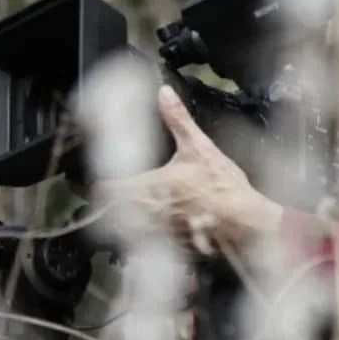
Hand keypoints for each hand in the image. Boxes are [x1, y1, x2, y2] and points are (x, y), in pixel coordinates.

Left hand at [92, 85, 283, 251]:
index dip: (100, 186)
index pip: (110, 188)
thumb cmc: (220, 184)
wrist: (243, 221)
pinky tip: (150, 235)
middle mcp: (147, 211)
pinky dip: (143, 241)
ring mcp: (159, 233)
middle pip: (113, 213)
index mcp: (149, 185)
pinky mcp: (172, 247)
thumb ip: (178, 120)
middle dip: (108, 207)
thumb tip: (163, 92)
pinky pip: (149, 246)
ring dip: (122, 224)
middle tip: (105, 201)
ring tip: (121, 218)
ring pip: (128, 231)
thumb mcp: (200, 146)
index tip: (95, 184)